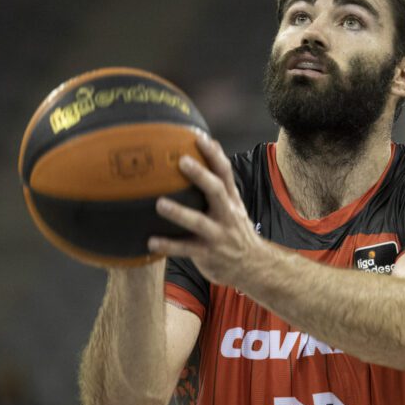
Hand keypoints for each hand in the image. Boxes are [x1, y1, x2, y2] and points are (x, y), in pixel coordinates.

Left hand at [148, 135, 265, 286]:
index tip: (200, 138)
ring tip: (159, 203)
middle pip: (216, 191)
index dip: (214, 155)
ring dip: (179, 213)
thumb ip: (221, 182)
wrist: (254, 266)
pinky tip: (151, 241)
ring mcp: (218, 235)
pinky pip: (186, 250)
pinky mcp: (208, 254)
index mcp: (232, 201)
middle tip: (181, 161)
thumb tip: (211, 145)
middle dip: (200, 176)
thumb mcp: (234, 206)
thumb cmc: (236, 230)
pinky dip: (168, 246)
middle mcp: (227, 215)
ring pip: (199, 222)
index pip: (225, 173)